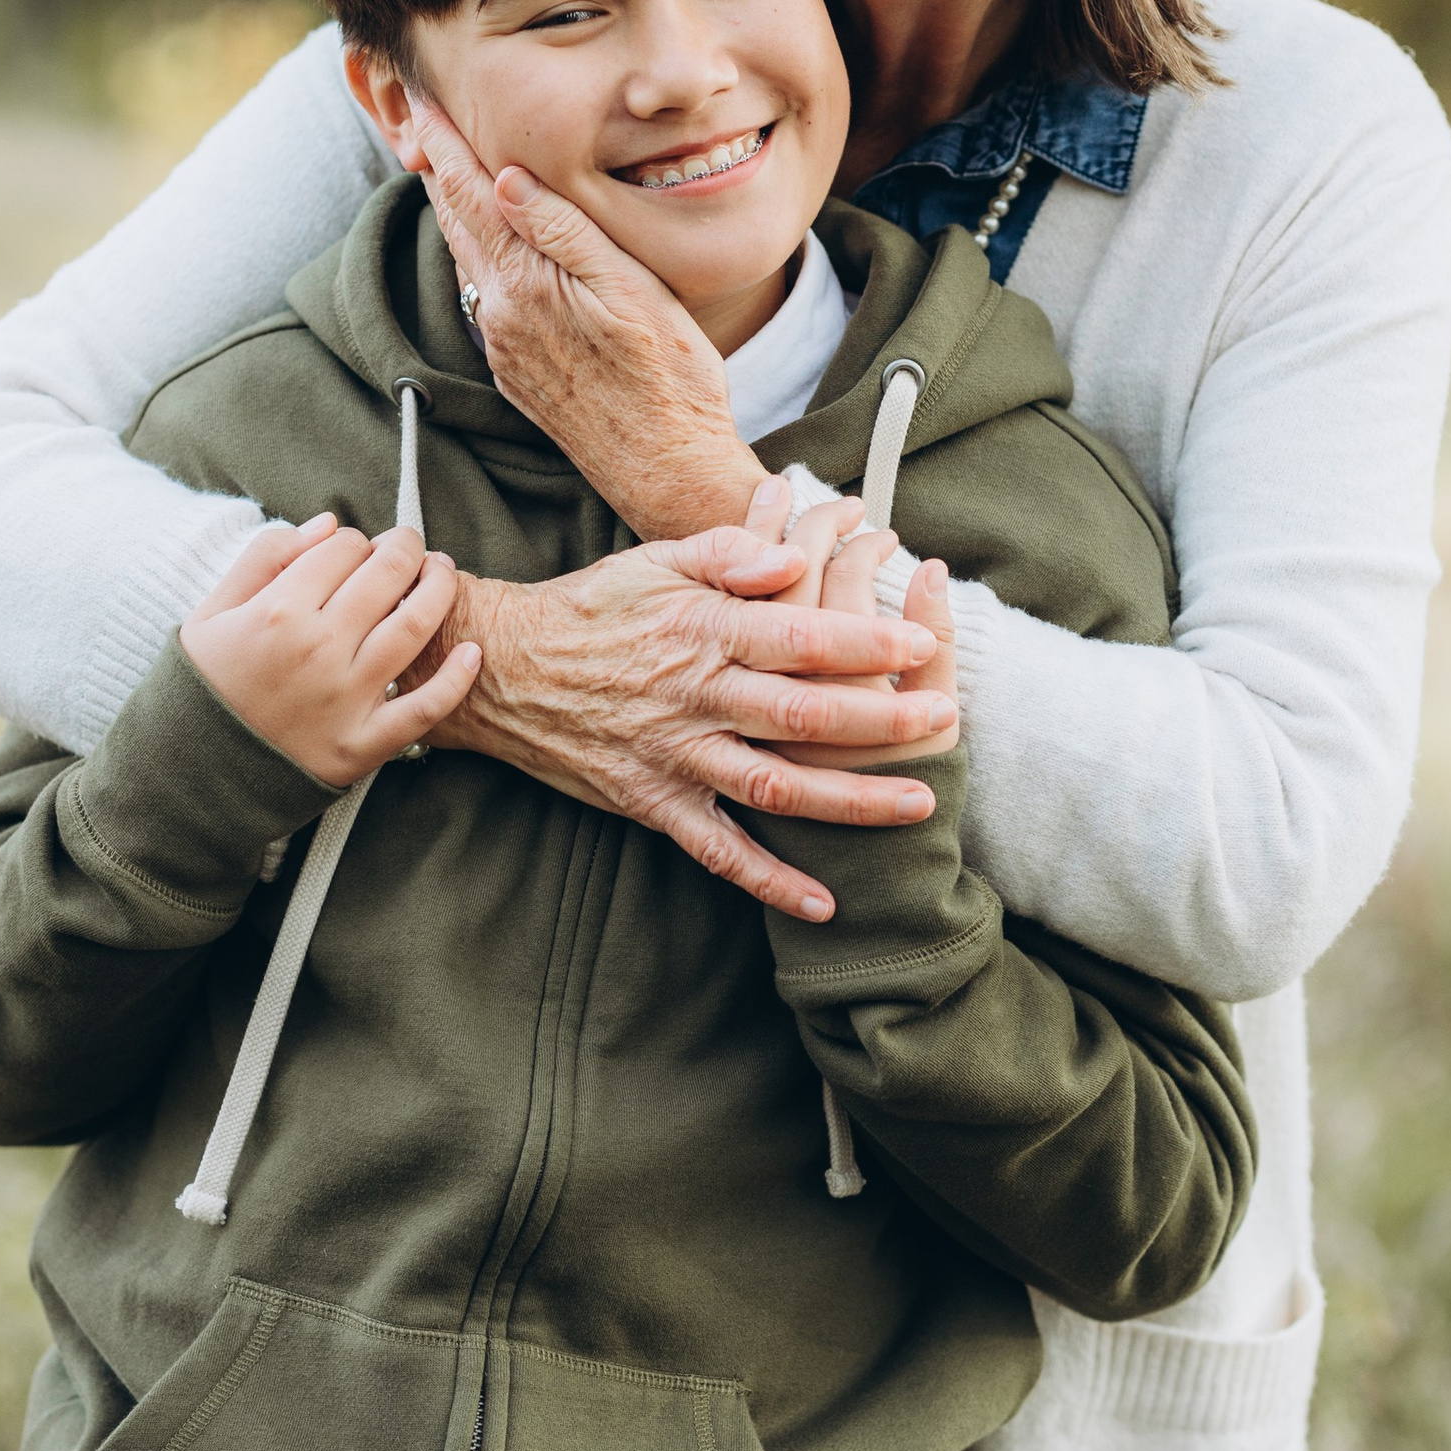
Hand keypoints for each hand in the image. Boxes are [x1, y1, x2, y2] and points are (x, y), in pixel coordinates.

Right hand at [181, 516, 480, 787]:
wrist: (190, 772)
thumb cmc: (204, 685)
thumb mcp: (211, 612)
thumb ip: (265, 558)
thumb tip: (329, 524)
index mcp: (277, 611)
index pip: (344, 548)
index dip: (357, 540)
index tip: (356, 550)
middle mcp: (317, 649)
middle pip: (386, 577)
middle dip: (408, 548)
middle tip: (413, 546)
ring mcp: (344, 699)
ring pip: (413, 630)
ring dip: (439, 591)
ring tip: (443, 573)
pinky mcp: (361, 745)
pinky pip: (423, 710)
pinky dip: (455, 680)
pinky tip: (471, 652)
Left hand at [411, 100, 766, 540]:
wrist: (667, 471)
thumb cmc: (670, 379)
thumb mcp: (631, 291)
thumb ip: (566, 232)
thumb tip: (507, 179)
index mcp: (525, 284)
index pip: (470, 193)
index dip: (445, 139)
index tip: (421, 94)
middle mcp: (499, 315)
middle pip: (454, 221)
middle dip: (435, 164)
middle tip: (416, 113)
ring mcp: (503, 346)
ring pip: (465, 259)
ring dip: (450, 209)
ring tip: (441, 164)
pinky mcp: (515, 372)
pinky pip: (482, 296)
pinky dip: (475, 254)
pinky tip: (484, 243)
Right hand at [420, 515, 959, 921]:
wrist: (506, 670)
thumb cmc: (594, 607)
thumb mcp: (656, 559)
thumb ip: (729, 549)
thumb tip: (792, 552)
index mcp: (703, 628)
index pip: (799, 635)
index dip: (866, 643)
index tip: (924, 646)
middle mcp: (695, 694)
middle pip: (803, 712)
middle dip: (882, 719)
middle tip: (945, 720)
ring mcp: (674, 754)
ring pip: (776, 785)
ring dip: (850, 799)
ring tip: (917, 803)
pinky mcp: (652, 801)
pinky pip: (718, 850)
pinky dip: (769, 880)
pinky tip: (823, 901)